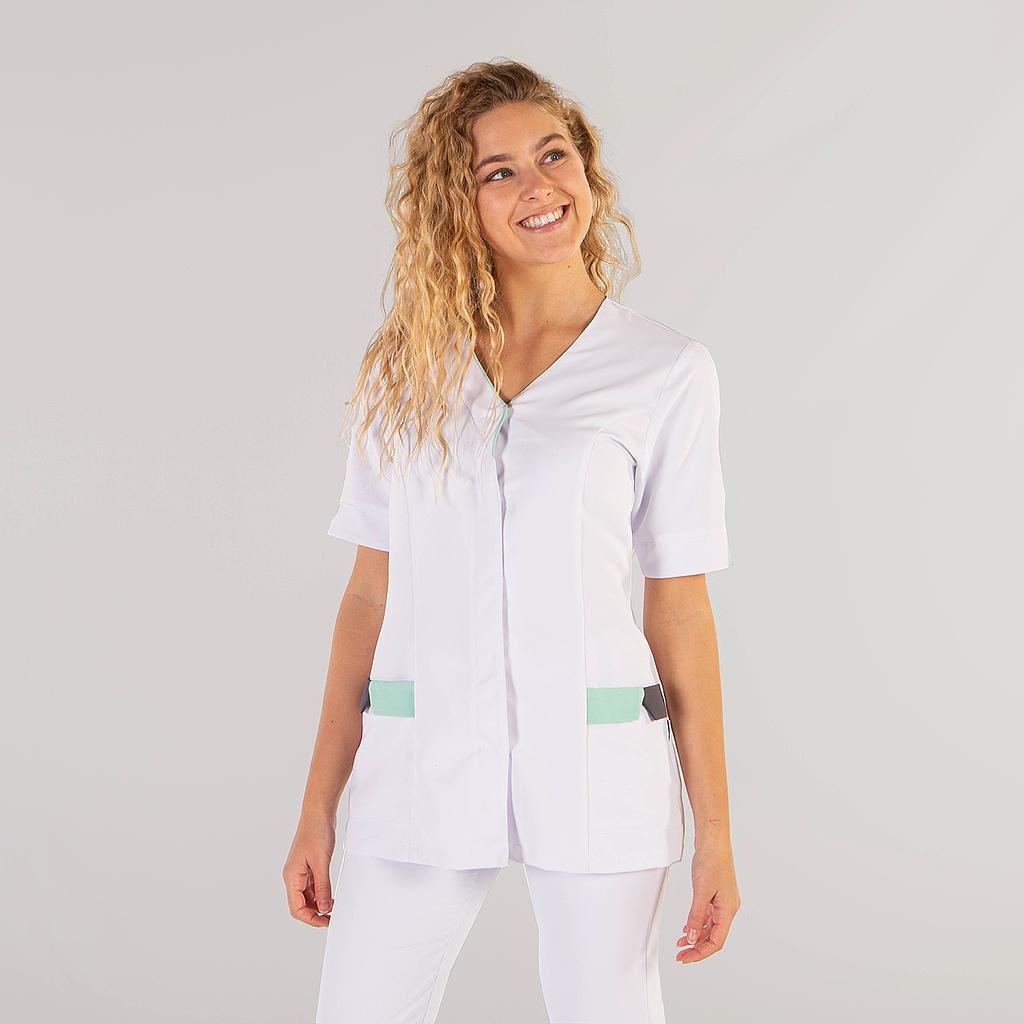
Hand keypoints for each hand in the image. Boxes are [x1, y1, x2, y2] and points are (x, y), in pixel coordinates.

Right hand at [283, 811, 337, 926]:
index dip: (310, 918)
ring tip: (334, 907)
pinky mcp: (308, 866)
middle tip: (332, 917)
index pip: (296, 908)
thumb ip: (322, 887)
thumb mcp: (321, 862)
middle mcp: (293, 876)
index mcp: (292, 876)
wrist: (319, 812)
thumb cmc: (317, 832)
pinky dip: (320, 894)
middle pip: (300, 905)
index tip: (326, 922)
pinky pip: (311, 887)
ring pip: (306, 897)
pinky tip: (330, 895)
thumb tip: (324, 909)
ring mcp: (300, 871)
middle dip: (314, 914)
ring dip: (318, 904)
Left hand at [676, 837, 739, 962]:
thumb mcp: (700, 892)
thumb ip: (696, 916)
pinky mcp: (716, 894)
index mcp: (728, 910)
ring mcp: (723, 901)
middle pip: (714, 937)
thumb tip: (690, 937)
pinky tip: (687, 927)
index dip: (701, 953)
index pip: (716, 941)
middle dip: (697, 947)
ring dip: (695, 936)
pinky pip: (708, 915)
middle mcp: (728, 908)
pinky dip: (697, 923)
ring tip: (681, 943)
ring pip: (710, 927)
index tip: (686, 958)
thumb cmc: (711, 860)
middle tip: (681, 955)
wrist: (713, 840)